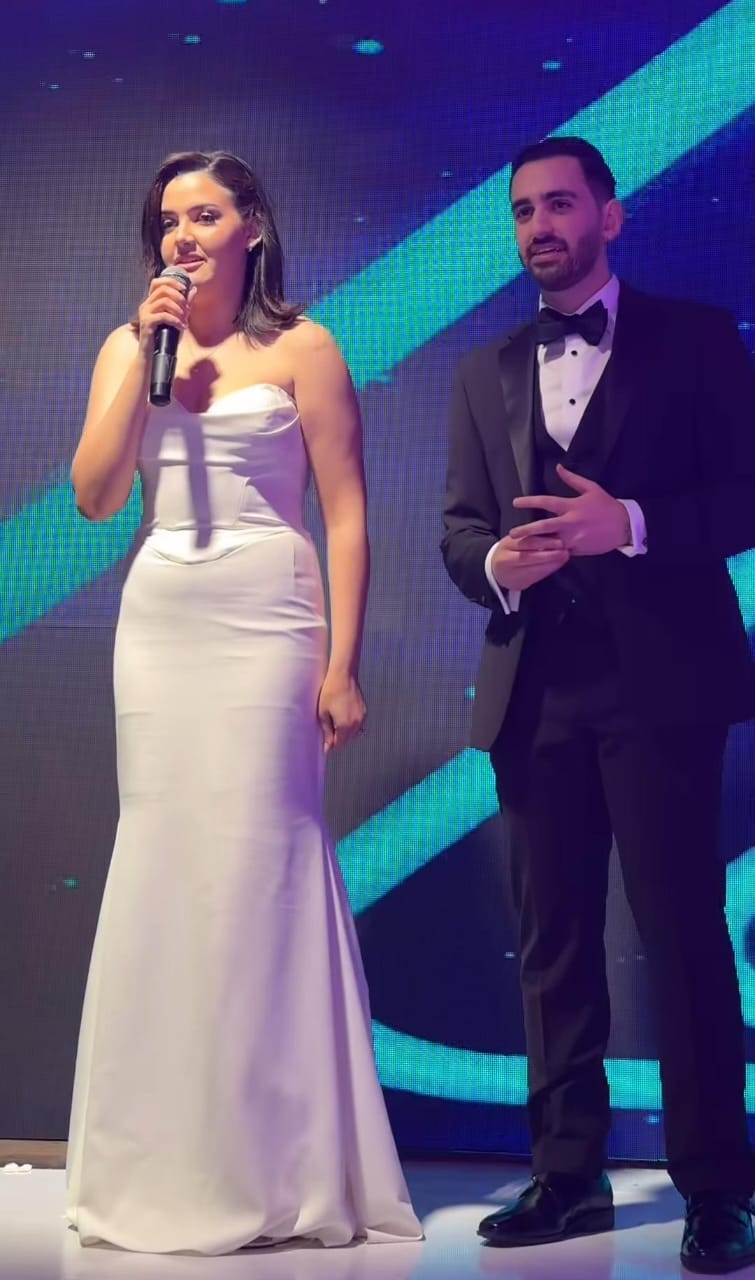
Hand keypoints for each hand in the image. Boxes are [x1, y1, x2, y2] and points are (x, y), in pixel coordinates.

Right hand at [136, 277, 194, 356]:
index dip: (171, 281)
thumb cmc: (165, 337)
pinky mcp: (147, 323)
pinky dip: (175, 320)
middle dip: (179, 297)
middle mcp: (146, 305)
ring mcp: (145, 313)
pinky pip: (163, 316)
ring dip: (178, 310)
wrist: (152, 355)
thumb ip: (184, 303)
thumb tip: (193, 289)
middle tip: (186, 309)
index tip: (184, 288)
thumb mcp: (177, 317)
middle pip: (163, 289)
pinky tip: (181, 327)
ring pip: (164, 301)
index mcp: (151, 301)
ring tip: (184, 320)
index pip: (158, 282)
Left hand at [317, 671, 365, 751]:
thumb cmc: (330, 692)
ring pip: (354, 733)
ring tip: (335, 726)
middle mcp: (356, 724)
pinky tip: (344, 719)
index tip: (324, 743)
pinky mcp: (364, 711)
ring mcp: (362, 717)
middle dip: (338, 740)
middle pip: (347, 740)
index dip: (331, 745)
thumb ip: (327, 731)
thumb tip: (328, 745)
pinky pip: (358, 725)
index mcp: (344, 726)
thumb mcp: (323, 712)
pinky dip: (351, 726)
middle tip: (328, 734)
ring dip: (345, 734)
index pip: (339, 744)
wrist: (343, 676)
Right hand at [491, 531, 569, 591]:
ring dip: (552, 564)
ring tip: (564, 558)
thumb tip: (554, 537)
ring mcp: (512, 573)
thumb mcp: (515, 541)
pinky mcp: (518, 583)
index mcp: (507, 545)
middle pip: (531, 556)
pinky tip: (556, 566)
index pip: (527, 543)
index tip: (560, 541)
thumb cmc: (510, 552)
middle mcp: (507, 559)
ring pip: (535, 569)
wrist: (495, 570)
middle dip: (550, 554)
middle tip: (565, 551)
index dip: (545, 542)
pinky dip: (548, 571)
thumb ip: (530, 539)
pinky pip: (536, 577)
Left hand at [510, 465, 630, 555]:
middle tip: (512, 534)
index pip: (546, 502)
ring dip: (534, 546)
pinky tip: (536, 556)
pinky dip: (548, 554)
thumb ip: (572, 479)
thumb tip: (558, 467)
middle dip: (526, 531)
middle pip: (543, 527)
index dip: (529, 502)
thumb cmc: (606, 506)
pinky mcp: (577, 550)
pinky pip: (559, 553)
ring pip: (549, 544)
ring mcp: (573, 539)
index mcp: (571, 506)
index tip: (515, 502)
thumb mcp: (591, 488)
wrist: (624, 526)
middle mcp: (569, 523)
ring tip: (519, 548)